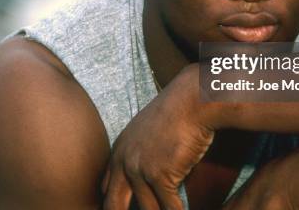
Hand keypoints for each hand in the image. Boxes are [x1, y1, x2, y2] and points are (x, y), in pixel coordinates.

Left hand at [102, 66, 211, 209]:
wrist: (192, 100)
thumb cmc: (178, 113)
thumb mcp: (149, 131)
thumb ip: (141, 154)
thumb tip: (148, 180)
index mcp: (119, 151)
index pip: (106, 189)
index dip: (114, 204)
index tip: (126, 209)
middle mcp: (124, 161)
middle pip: (113, 205)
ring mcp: (139, 170)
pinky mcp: (159, 175)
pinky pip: (169, 207)